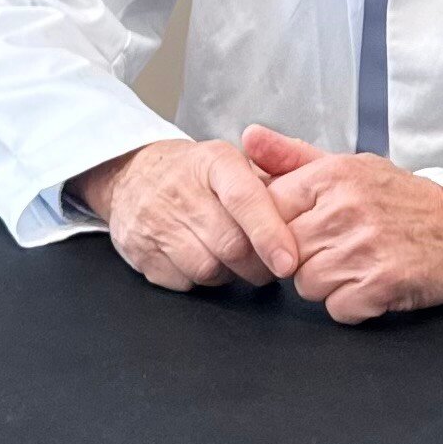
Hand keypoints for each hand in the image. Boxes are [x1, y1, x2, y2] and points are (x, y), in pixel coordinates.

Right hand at [68, 139, 297, 291]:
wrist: (132, 174)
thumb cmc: (196, 173)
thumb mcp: (230, 160)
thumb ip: (270, 177)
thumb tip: (311, 200)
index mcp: (215, 162)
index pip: (245, 199)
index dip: (269, 233)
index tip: (289, 261)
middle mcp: (183, 190)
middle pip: (231, 244)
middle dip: (259, 263)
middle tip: (272, 263)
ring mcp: (157, 223)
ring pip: (208, 268)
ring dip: (231, 273)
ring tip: (234, 257)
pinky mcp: (141, 253)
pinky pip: (184, 283)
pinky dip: (202, 280)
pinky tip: (205, 259)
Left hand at [242, 124, 442, 324]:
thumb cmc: (399, 197)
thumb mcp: (349, 166)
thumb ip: (292, 156)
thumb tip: (248, 137)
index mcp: (333, 174)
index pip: (268, 208)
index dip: (278, 227)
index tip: (301, 229)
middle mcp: (346, 207)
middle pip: (284, 251)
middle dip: (302, 257)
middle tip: (335, 249)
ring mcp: (365, 245)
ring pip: (307, 284)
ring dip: (328, 283)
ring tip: (356, 265)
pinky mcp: (383, 281)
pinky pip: (338, 308)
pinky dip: (353, 305)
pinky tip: (371, 285)